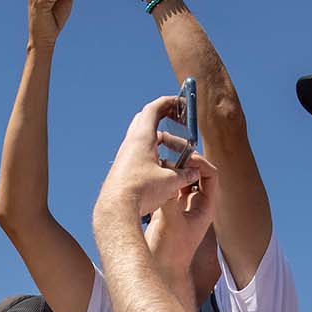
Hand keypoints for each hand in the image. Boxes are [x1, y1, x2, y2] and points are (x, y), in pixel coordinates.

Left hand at [94, 95, 196, 227]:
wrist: (116, 209)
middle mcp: (130, 143)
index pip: (154, 109)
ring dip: (157, 137)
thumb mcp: (171, 181)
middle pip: (145, 119)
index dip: (168, 102)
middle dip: (161, 116)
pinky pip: (138, 152)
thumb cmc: (142, 191)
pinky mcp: (122, 169)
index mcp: (141, 138)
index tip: (179, 101)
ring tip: (172, 146)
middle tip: (175, 118)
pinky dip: (151, 152)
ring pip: (141, 137)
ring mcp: (124, 155)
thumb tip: (195, 172)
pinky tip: (161, 165)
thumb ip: (186, 174)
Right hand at [145, 155, 217, 277]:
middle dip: (185, 160)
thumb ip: (169, 199)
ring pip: (181, 179)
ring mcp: (182, 207)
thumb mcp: (169, 222)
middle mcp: (196, 205)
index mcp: (206, 207)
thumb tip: (165, 178)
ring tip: (159, 156)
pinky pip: (168, 187)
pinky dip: (161, 178)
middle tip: (170, 149)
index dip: (199, 162)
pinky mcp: (168, 210)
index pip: (211, 175)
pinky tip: (150, 172)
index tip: (183, 156)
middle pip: (197, 173)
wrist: (159, 272)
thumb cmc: (169, 252)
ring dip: (172, 167)